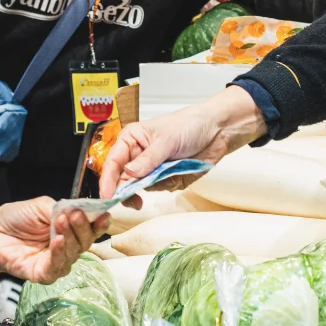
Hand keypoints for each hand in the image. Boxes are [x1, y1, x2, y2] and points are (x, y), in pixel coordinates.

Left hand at [0, 198, 104, 287]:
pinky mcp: (44, 274)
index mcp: (69, 229)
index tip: (104, 215)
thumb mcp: (41, 205)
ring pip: (74, 254)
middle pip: (86, 241)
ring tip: (61, 223)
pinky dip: (59, 254)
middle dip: (83, 227)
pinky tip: (57, 241)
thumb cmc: (14, 219)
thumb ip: (62, 207)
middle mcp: (66, 246)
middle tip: (74, 215)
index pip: (90, 228)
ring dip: (70, 237)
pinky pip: (57, 267)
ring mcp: (56, 261)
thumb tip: (81, 209)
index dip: (99, 222)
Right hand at [98, 85, 267, 200]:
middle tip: (134, 201)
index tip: (107, 196)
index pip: (112, 162)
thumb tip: (128, 173)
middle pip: (122, 180)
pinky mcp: (165, 178)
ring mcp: (151, 168)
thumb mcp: (167, 140)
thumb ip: (148, 159)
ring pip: (140, 188)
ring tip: (167, 175)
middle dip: (128, 191)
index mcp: (131, 139)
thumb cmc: (189, 124)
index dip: (108, 180)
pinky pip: (160, 190)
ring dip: (152, 187)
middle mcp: (137, 155)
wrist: (217, 131)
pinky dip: (167, 185)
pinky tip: (178, 173)